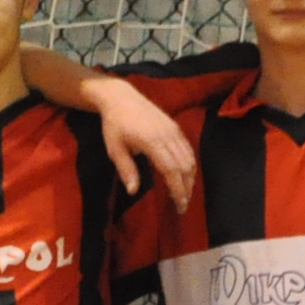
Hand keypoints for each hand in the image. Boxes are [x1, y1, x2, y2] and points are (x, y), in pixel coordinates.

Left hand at [87, 79, 195, 209]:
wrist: (121, 97)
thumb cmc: (114, 125)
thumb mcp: (114, 149)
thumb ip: (126, 170)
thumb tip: (133, 192)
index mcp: (152, 141)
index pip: (171, 170)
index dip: (177, 189)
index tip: (179, 205)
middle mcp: (167, 135)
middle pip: (185, 166)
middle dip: (186, 188)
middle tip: (182, 206)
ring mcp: (173, 130)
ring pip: (190, 158)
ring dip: (190, 178)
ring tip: (184, 194)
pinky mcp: (175, 127)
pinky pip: (188, 148)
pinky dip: (190, 165)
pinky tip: (185, 176)